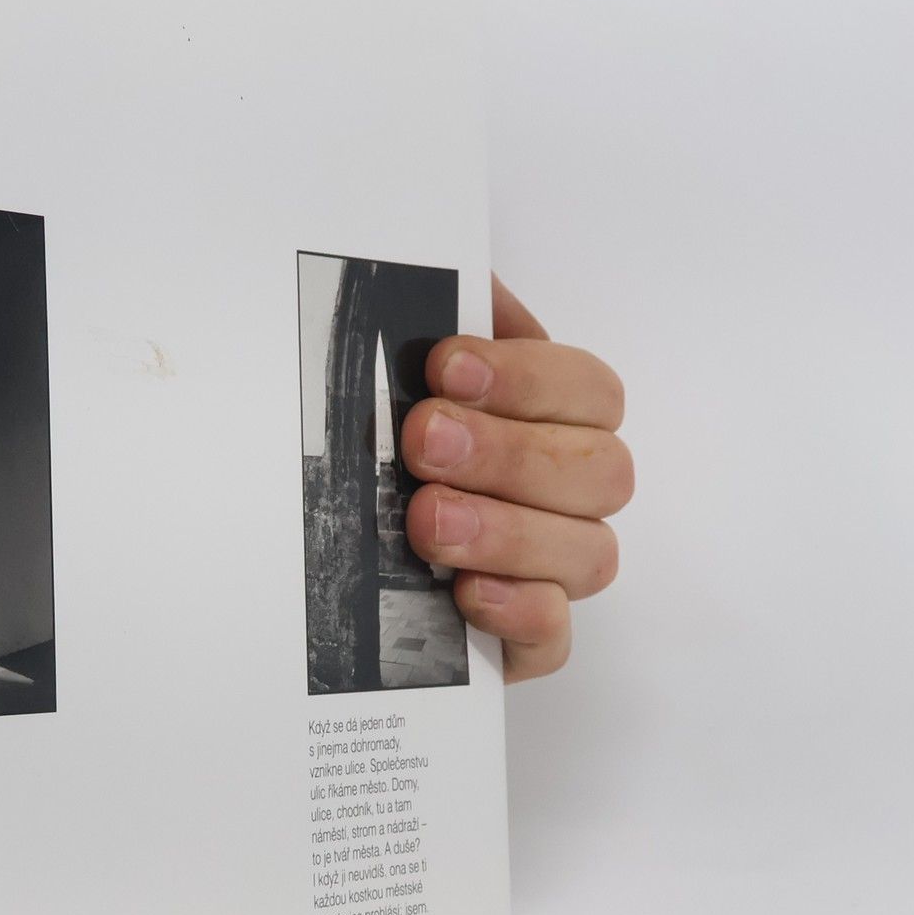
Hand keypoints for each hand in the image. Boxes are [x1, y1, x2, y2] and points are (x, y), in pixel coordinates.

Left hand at [401, 279, 631, 682]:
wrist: (314, 548)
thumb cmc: (378, 445)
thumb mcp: (394, 376)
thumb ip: (430, 318)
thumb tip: (448, 274)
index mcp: (554, 418)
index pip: (589, 390)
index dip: (526, 376)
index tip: (443, 366)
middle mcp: (570, 493)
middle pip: (599, 471)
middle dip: (509, 453)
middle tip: (424, 444)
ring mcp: (554, 569)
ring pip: (589, 553)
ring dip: (509, 530)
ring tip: (428, 522)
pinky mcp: (524, 640)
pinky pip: (555, 637)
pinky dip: (519, 611)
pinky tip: (466, 591)